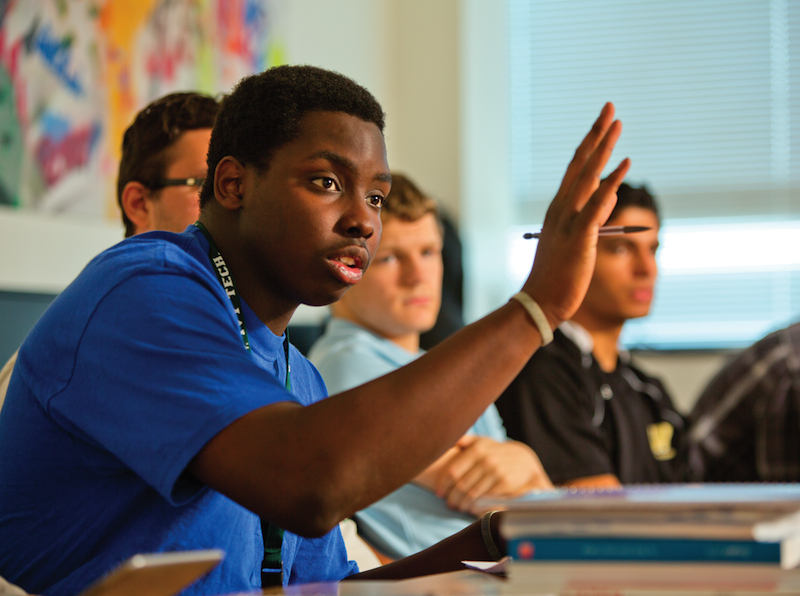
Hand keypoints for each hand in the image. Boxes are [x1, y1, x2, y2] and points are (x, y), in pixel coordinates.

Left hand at [418, 436, 552, 514]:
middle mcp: (486, 459)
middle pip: (460, 484)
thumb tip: (449, 440)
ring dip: (462, 503)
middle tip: (449, 503)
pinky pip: (485, 498)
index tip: (439, 493)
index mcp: (477, 449)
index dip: (443, 484)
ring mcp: (496, 471)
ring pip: (472, 493)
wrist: (524, 461)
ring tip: (458, 506)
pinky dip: (475, 506)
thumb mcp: (483, 442)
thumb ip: (466, 441)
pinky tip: (471, 508)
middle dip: (452, 497)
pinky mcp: (505, 483)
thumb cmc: (497, 452)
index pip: (453, 470)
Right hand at [522, 103, 629, 328]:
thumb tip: (612, 192)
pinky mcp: (579, 236)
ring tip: (618, 124)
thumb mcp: (576, 240)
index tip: (602, 122)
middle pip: (581, 163)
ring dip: (604, 148)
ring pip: (588, 176)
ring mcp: (568, 220)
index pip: (576, 168)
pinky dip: (612, 182)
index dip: (590, 143)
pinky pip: (597, 204)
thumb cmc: (557, 276)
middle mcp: (562, 208)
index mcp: (559, 208)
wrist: (540, 301)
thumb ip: (594, 215)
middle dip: (596, 133)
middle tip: (609, 107)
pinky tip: (625, 163)